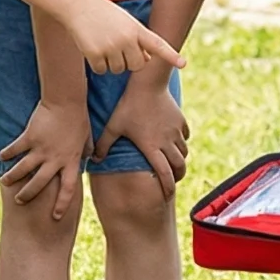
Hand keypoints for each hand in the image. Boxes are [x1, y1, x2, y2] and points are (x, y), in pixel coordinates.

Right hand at [0, 96, 90, 219]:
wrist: (66, 100)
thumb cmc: (79, 117)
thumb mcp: (87, 136)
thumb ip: (88, 150)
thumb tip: (94, 158)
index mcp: (71, 161)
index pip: (68, 188)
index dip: (62, 204)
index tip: (56, 216)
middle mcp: (55, 159)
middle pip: (40, 184)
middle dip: (28, 194)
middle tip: (20, 201)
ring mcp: (41, 149)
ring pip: (23, 169)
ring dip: (13, 177)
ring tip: (5, 181)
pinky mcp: (30, 137)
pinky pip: (16, 148)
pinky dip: (7, 153)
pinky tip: (1, 157)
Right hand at [66, 0, 186, 76]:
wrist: (76, 4)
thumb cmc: (103, 13)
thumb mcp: (125, 22)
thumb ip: (138, 39)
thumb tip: (146, 60)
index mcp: (136, 28)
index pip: (157, 44)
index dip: (171, 55)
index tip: (183, 64)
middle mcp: (126, 38)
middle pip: (136, 66)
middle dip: (129, 62)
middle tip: (117, 47)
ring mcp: (111, 47)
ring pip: (118, 70)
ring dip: (111, 62)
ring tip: (103, 42)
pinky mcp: (95, 54)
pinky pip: (102, 70)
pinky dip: (97, 64)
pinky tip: (92, 48)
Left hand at [95, 78, 187, 198]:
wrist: (148, 83)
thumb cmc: (128, 105)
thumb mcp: (113, 126)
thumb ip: (103, 144)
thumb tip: (94, 160)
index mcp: (152, 147)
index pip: (164, 175)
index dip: (167, 188)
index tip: (167, 196)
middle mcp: (167, 142)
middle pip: (180, 167)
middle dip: (177, 177)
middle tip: (172, 181)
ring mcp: (176, 132)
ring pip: (184, 153)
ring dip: (180, 160)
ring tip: (173, 163)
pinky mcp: (180, 121)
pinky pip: (185, 137)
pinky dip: (182, 143)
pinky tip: (175, 141)